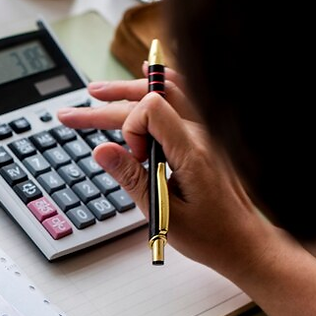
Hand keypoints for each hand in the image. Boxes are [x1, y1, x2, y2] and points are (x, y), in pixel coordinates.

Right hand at [57, 71, 277, 279]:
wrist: (244, 242)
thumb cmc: (210, 235)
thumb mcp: (164, 214)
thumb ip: (132, 178)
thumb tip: (101, 150)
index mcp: (192, 152)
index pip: (151, 110)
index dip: (129, 129)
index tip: (132, 159)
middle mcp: (202, 134)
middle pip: (151, 98)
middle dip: (107, 105)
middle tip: (71, 116)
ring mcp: (206, 133)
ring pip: (165, 93)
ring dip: (128, 92)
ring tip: (97, 93)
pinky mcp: (205, 138)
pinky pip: (183, 98)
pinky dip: (161, 85)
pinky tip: (147, 73)